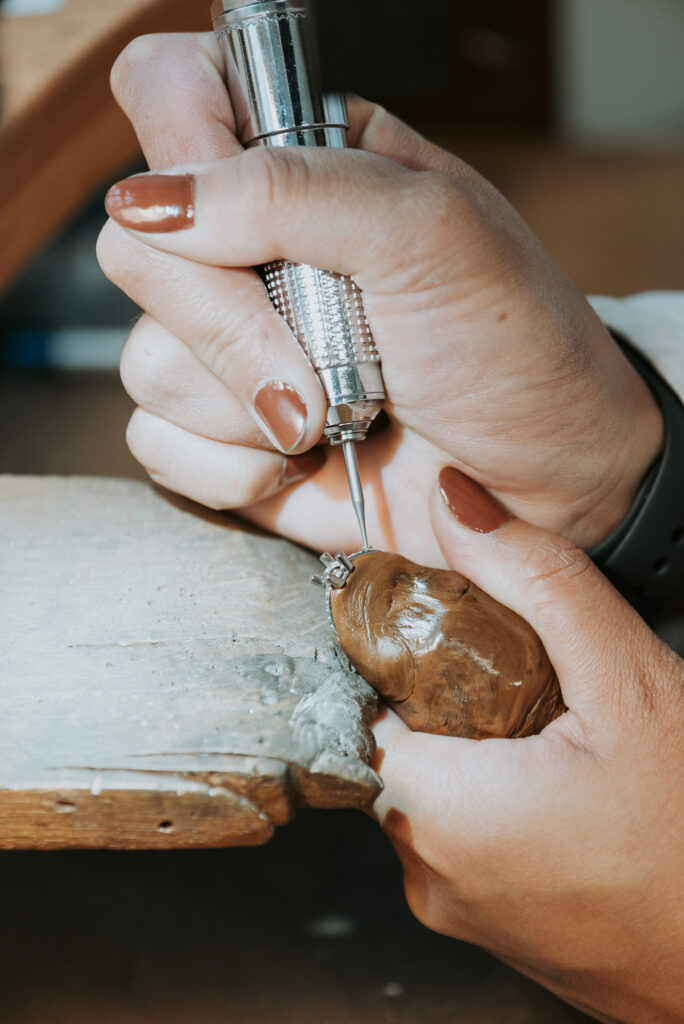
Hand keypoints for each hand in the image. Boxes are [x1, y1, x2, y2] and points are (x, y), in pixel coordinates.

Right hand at [98, 33, 662, 561]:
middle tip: (329, 371)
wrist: (541, 478)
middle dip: (237, 333)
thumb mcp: (432, 235)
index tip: (261, 238)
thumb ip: (293, 193)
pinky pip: (157, 444)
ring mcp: (226, 344)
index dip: (184, 156)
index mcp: (299, 161)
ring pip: (146, 363)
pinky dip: (235, 471)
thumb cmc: (511, 344)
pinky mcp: (217, 432)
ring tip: (338, 416)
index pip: (171, 94)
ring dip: (250, 412)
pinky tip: (305, 461)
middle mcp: (247, 245)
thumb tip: (152, 202)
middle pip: (137, 252)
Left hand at [371, 466, 683, 1022]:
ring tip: (546, 737)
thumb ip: (537, 580)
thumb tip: (457, 504)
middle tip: (518, 681)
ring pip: (428, 790)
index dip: (398, 653)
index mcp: (437, 812)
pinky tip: (555, 785)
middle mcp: (428, 872)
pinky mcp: (489, 924)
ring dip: (471, 749)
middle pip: (395, 742)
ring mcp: (457, 907)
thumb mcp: (625, 679)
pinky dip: (490, 798)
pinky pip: (460, 837)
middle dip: (445, 700)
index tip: (444, 631)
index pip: (360, 700)